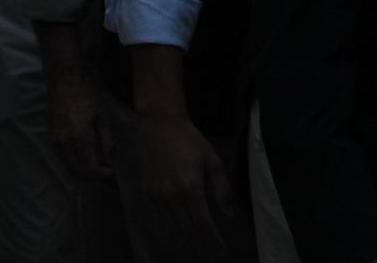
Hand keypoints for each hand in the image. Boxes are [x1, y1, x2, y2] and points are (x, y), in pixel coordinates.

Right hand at [46, 71, 112, 179]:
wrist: (65, 79)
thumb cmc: (87, 94)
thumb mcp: (103, 116)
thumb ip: (107, 142)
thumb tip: (109, 162)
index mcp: (78, 137)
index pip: (89, 168)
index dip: (102, 174)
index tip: (112, 170)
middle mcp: (63, 142)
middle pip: (77, 172)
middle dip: (93, 175)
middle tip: (105, 168)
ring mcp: (54, 140)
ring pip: (68, 167)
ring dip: (83, 170)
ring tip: (97, 161)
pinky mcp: (50, 137)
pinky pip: (62, 158)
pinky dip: (74, 162)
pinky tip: (84, 154)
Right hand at [137, 107, 234, 257]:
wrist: (160, 125)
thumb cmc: (190, 140)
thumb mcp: (212, 160)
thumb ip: (222, 189)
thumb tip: (229, 214)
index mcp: (190, 187)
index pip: (203, 224)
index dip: (213, 241)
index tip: (221, 250)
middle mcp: (171, 195)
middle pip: (186, 231)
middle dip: (200, 243)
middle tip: (211, 250)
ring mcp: (157, 194)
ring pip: (172, 225)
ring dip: (186, 235)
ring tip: (198, 242)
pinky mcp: (147, 191)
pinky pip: (162, 214)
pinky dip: (173, 220)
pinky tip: (181, 221)